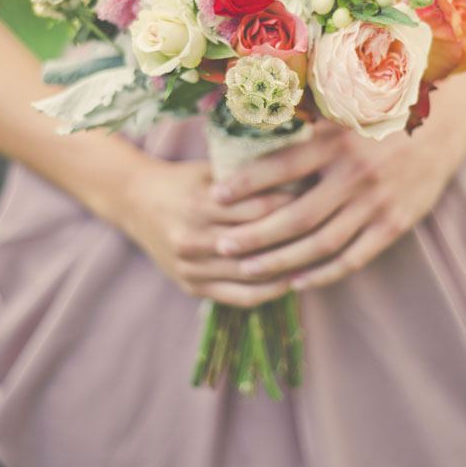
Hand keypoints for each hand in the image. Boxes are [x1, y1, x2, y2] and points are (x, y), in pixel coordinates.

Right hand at [115, 126, 342, 306]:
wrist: (135, 202)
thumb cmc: (183, 180)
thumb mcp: (211, 169)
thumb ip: (249, 175)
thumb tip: (302, 169)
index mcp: (200, 203)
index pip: (260, 208)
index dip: (295, 203)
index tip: (321, 197)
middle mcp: (194, 237)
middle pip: (259, 242)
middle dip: (297, 235)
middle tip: (330, 227)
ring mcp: (191, 266)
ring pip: (252, 273)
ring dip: (288, 267)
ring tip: (319, 257)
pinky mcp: (192, 286)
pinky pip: (238, 297)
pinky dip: (268, 291)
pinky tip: (291, 281)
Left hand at [207, 118, 465, 290]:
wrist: (445, 124)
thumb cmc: (382, 113)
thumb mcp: (345, 109)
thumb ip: (308, 125)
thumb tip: (257, 128)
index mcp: (337, 141)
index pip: (282, 166)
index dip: (246, 183)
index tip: (216, 196)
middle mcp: (355, 174)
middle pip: (296, 216)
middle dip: (254, 235)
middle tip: (221, 246)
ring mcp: (377, 203)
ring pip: (320, 244)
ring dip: (280, 261)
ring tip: (248, 269)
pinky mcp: (395, 224)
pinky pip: (353, 258)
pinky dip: (323, 273)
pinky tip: (297, 281)